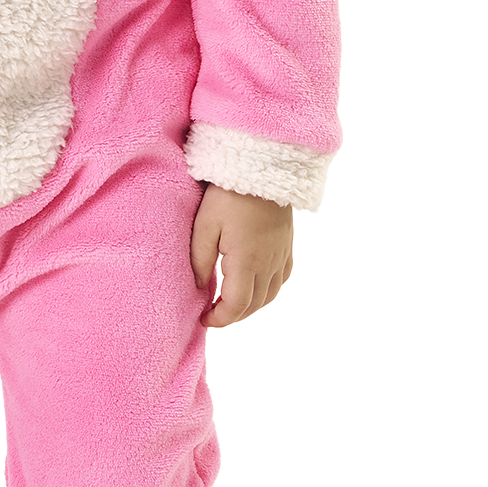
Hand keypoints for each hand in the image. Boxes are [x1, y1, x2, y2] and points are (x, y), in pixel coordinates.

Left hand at [190, 184, 292, 328]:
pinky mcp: (287, 244)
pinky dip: (269, 290)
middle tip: (213, 314)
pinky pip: (283, 278)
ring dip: (251, 306)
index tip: (204, 318)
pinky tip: (257, 285)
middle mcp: (268, 263)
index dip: (220, 319)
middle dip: (233, 315)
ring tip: (232, 304)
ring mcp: (281, 254)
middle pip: (254, 305)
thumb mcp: (205, 225)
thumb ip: (200, 260)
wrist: (262, 167)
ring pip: (271, 295)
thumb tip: (201, 286)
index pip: (236, 305)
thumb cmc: (229, 194)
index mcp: (246, 261)